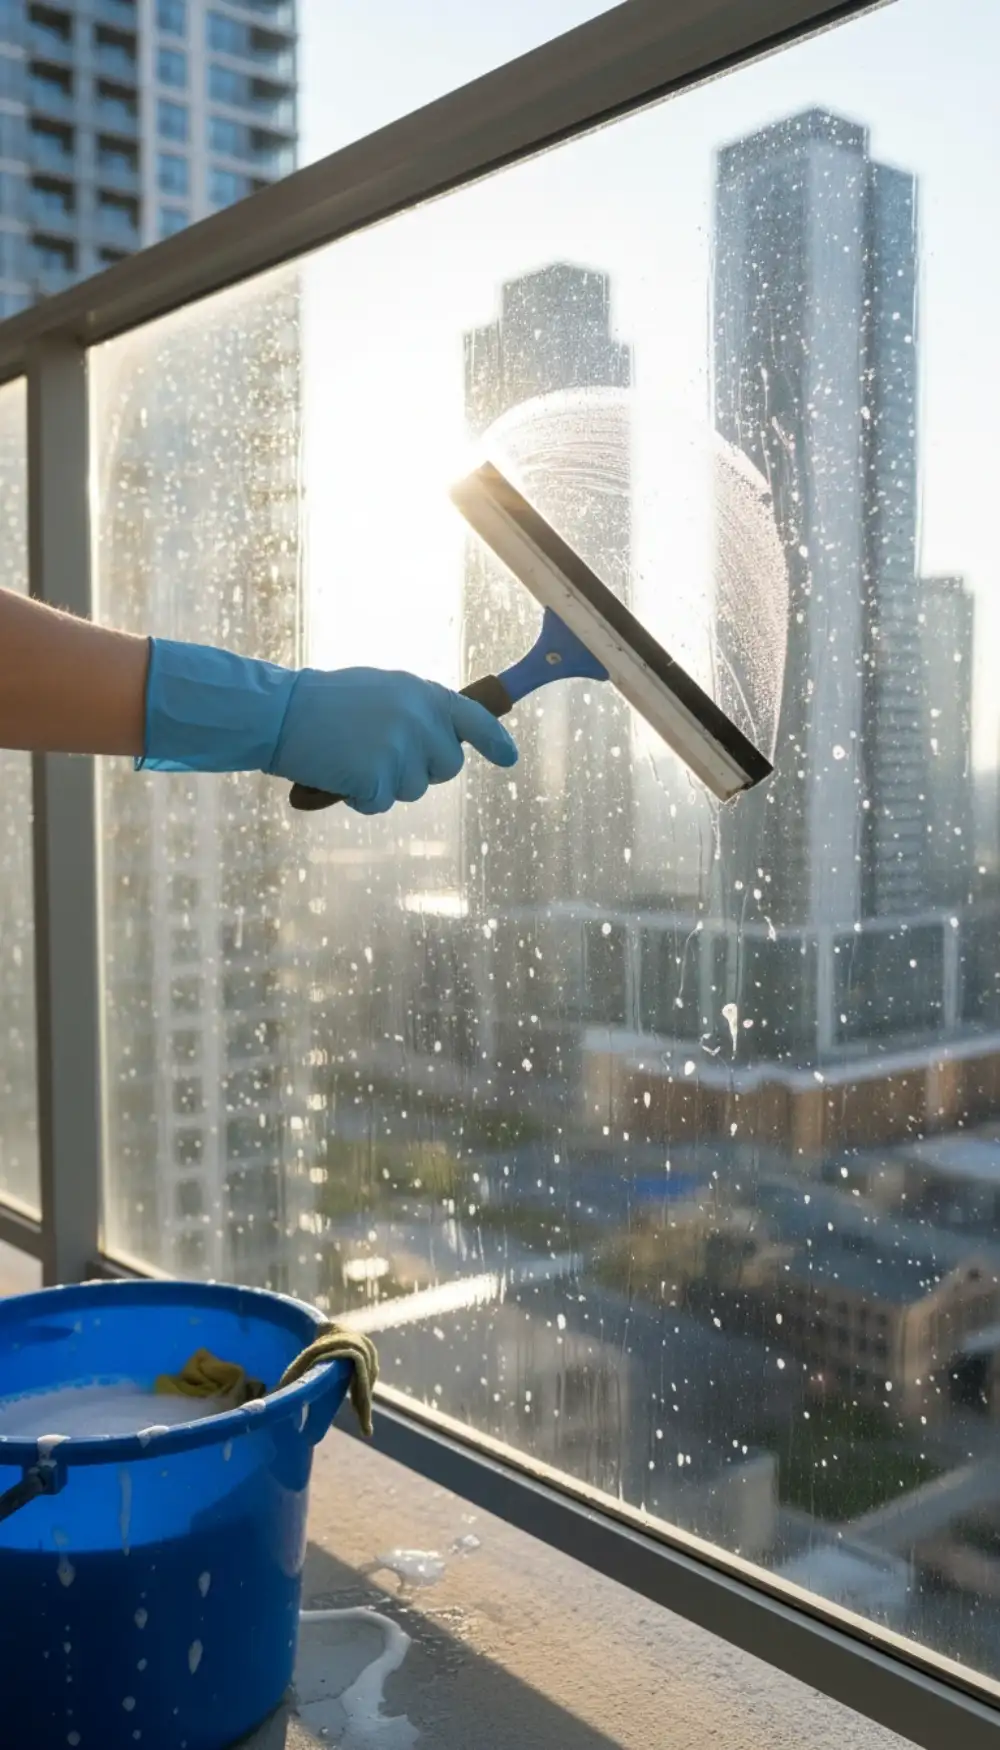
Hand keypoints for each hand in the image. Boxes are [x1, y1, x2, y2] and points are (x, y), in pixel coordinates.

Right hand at [270, 667, 517, 812]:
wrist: (280, 712)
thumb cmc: (325, 703)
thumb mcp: (382, 691)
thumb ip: (416, 711)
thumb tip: (443, 740)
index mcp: (423, 693)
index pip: (474, 720)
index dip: (495, 742)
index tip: (509, 759)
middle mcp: (419, 719)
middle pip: (447, 768)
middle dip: (421, 770)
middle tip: (382, 755)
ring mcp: (400, 749)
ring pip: (413, 790)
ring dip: (385, 784)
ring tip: (352, 757)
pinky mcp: (378, 777)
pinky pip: (381, 804)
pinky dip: (360, 798)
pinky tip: (339, 773)